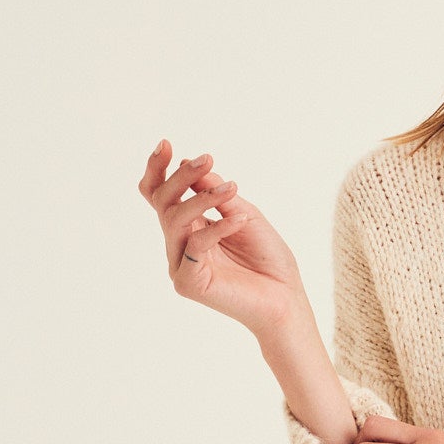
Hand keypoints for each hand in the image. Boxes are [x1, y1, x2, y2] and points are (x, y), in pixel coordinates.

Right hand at [138, 140, 305, 340]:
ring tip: (233, 189)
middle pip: (163, 202)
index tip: (166, 144)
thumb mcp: (245, 214)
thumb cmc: (268, 259)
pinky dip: (219, 227)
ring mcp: (181, 265)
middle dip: (182, 177)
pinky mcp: (188, 283)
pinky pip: (195, 244)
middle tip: (207, 159)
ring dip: (202, 197)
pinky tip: (241, 219)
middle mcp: (179, 245)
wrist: (286, 299)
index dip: (157, 170)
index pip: (160, 196)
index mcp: (190, 227)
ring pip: (175, 219)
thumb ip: (217, 193)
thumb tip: (187, 164)